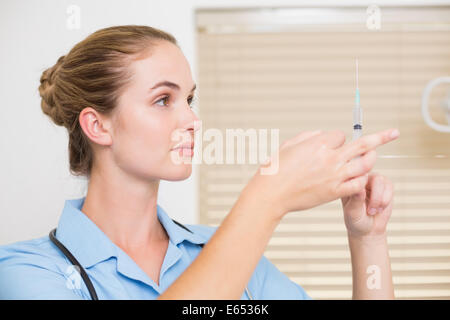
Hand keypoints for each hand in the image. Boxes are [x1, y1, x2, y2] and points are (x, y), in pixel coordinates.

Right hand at [248, 128, 399, 219]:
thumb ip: (308, 136)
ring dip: (371, 160)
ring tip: (375, 156)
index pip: (341, 135)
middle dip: (381, 138)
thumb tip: (322, 134)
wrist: (271, 194)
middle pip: (362, 145)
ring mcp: (334, 176)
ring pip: (364, 165)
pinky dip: (361, 180)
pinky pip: (357, 184)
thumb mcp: (289, 145)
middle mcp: (330, 158)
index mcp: (318, 144)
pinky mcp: (334, 192)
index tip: (331, 144)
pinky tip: (362, 178)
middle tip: (394, 133)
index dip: (337, 138)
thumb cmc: (275, 169)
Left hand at [341, 172, 393, 238]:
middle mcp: (360, 179)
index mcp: (348, 183)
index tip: (362, 194)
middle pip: (370, 176)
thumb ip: (356, 200)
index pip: (353, 174)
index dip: (359, 182)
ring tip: (373, 211)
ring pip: (381, 180)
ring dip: (380, 199)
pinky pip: (389, 186)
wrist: (368, 229)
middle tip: (370, 211)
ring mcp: (372, 181)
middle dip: (375, 196)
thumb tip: (361, 189)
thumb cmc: (356, 220)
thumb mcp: (353, 212)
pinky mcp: (384, 186)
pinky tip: (379, 208)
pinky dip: (386, 200)